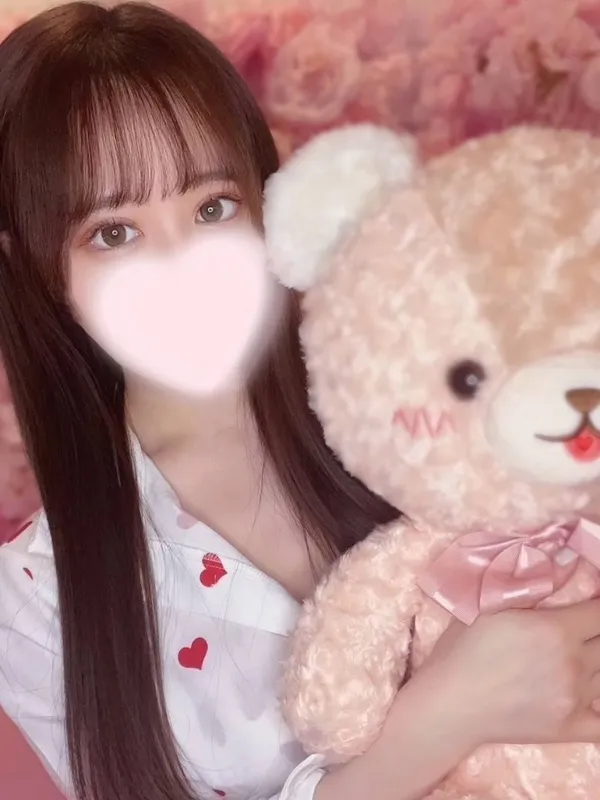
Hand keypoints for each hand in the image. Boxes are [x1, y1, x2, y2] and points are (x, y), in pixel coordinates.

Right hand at [421, 600, 599, 746]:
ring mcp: (574, 698)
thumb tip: (566, 560)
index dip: (597, 605)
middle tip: (581, 631)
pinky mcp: (569, 728)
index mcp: (555, 630)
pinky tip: (591, 696)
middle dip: (596, 633)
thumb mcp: (489, 605)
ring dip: (597, 664)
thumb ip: (528, 585)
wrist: (450, 702)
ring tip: (578, 658)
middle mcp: (572, 663)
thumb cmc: (463, 649)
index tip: (589, 605)